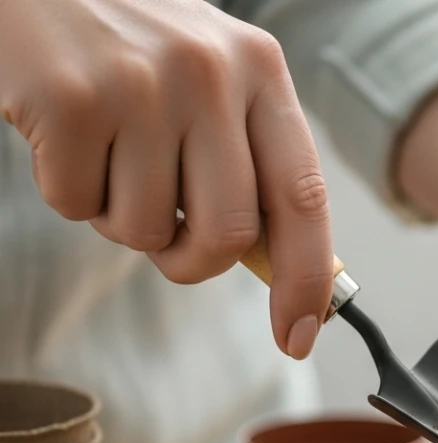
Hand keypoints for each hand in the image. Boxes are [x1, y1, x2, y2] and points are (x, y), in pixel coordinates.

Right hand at [0, 0, 332, 357]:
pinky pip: (76, 205)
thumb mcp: (212, 78)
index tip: (298, 335)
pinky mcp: (68, 99)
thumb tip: (279, 268)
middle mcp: (211, 73)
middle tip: (167, 241)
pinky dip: (67, 192)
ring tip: (108, 155)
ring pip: (144, 229)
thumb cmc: (130, 45)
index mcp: (262, 70)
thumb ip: (249, 159)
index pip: (304, 197)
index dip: (307, 279)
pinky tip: (64, 136)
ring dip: (120, 219)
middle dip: (194, 262)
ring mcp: (139, 84)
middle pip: (228, 233)